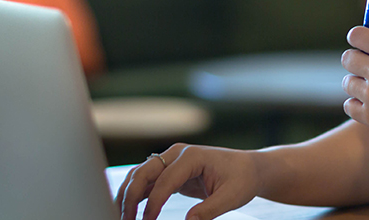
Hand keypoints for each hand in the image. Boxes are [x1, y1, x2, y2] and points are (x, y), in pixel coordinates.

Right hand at [116, 143, 261, 219]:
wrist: (247, 168)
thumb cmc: (241, 179)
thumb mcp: (231, 197)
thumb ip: (209, 210)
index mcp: (191, 156)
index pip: (164, 180)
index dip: (153, 203)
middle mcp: (176, 154)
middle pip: (143, 173)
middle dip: (129, 197)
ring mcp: (170, 160)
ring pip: (139, 176)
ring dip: (127, 196)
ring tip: (121, 217)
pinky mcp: (169, 171)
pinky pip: (146, 182)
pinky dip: (135, 195)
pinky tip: (128, 211)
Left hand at [341, 26, 368, 151]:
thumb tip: (361, 46)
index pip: (356, 35)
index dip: (357, 42)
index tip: (363, 50)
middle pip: (347, 59)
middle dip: (355, 65)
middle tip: (368, 74)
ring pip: (348, 84)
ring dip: (358, 88)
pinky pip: (349, 106)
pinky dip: (359, 107)